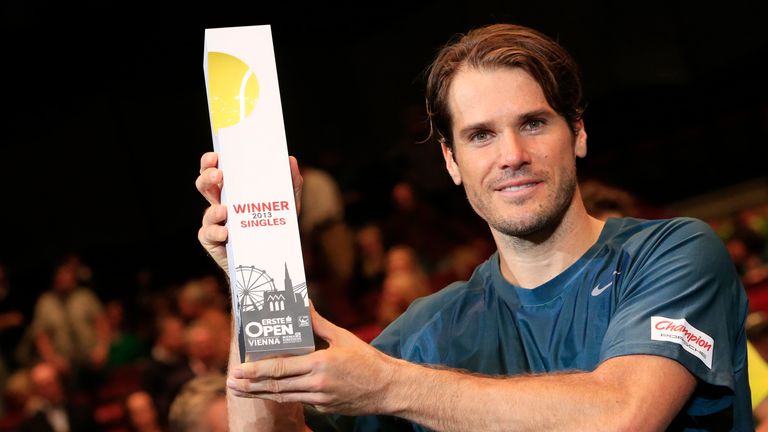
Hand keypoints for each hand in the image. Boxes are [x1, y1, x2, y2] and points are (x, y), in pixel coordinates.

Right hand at [195, 152, 303, 272]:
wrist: (271, 259)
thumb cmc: (276, 226)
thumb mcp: (287, 204)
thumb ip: (291, 183)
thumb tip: (290, 159)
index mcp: (234, 191)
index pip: (216, 171)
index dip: (210, 161)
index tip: (216, 154)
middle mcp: (221, 204)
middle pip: (204, 186)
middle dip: (206, 177)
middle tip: (219, 174)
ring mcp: (216, 223)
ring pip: (206, 212)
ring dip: (213, 209)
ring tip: (224, 210)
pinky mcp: (214, 241)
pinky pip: (208, 234)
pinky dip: (215, 232)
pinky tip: (226, 232)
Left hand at [226, 302, 396, 415]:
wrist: (388, 388)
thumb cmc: (367, 360)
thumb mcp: (342, 337)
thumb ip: (317, 323)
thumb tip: (303, 302)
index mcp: (320, 364)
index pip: (281, 368)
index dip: (257, 370)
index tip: (240, 369)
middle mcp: (317, 384)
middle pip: (276, 385)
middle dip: (250, 384)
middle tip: (231, 381)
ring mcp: (320, 399)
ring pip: (282, 397)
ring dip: (259, 393)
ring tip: (240, 390)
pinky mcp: (324, 408)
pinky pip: (298, 401)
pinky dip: (280, 396)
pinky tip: (267, 392)